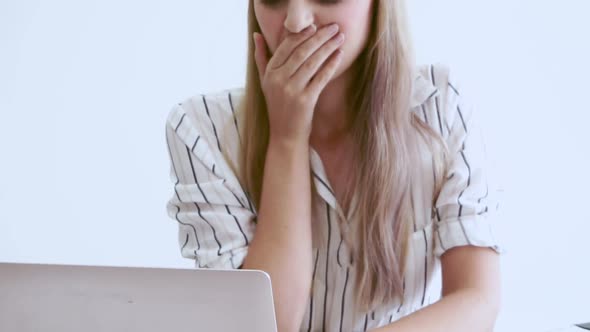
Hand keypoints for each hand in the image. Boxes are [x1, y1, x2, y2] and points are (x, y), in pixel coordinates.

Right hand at [253, 23, 344, 144]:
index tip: (315, 26)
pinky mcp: (305, 100)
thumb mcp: (265, 82)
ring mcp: (292, 90)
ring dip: (328, 47)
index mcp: (269, 73)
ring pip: (313, 62)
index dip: (301, 34)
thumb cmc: (277, 106)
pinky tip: (339, 55)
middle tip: (334, 27)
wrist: (285, 135)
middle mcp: (278, 80)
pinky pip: (321, 77)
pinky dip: (331, 65)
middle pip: (301, 51)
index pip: (286, 47)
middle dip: (320, 37)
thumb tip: (257, 35)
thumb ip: (261, 58)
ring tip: (340, 38)